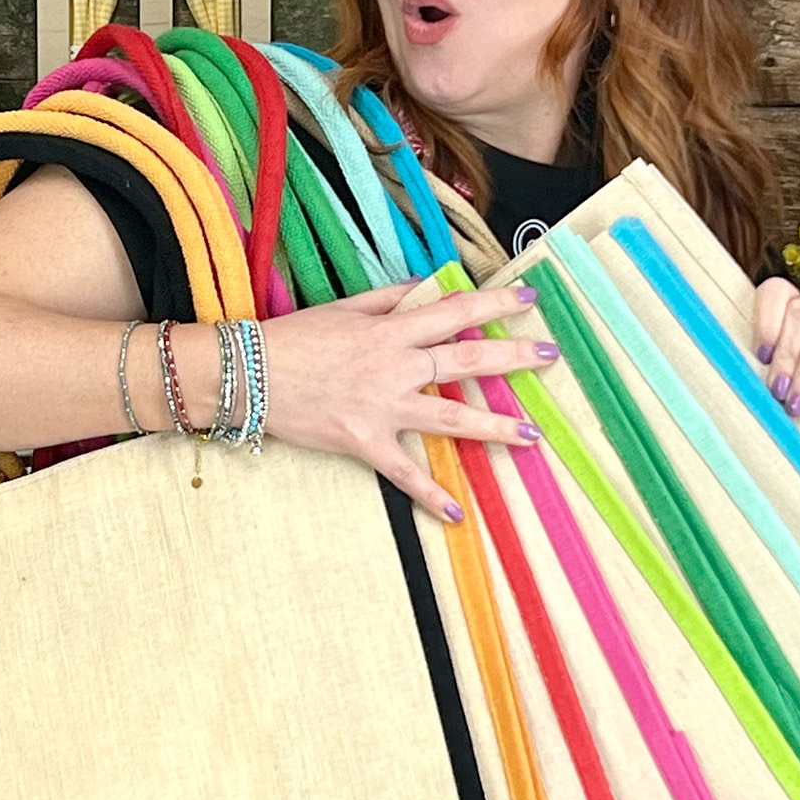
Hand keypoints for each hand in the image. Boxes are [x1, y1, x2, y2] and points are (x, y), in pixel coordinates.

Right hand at [262, 282, 556, 518]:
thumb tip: (426, 286)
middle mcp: (395, 366)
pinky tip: (456, 513)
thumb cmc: (295, 339)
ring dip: (495, 427)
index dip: (495, 303)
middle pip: (467, 360)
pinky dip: (429, 495)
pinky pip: (404, 471)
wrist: (249, 376)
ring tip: (531, 436)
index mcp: (391, 330)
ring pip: (451, 417)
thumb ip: (389, 298)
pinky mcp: (365, 442)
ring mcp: (383, 407)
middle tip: (550, 357)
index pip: (454, 311)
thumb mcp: (344, 308)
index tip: (529, 300)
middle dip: (513, 358)